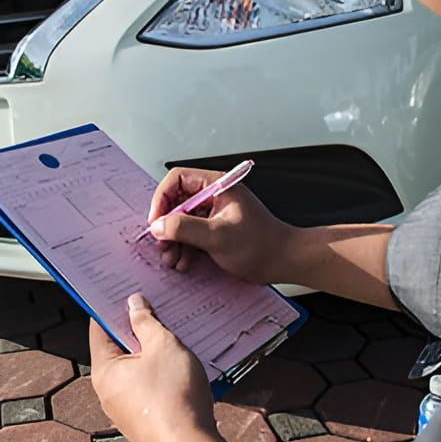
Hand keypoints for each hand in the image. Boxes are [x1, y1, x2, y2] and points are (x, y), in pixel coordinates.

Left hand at [89, 293, 223, 441]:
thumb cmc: (174, 400)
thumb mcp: (162, 346)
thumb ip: (146, 322)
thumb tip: (135, 305)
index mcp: (105, 371)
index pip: (99, 329)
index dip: (111, 307)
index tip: (121, 292)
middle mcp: (109, 390)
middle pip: (118, 348)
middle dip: (137, 328)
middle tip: (155, 310)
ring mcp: (126, 406)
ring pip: (136, 367)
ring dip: (152, 351)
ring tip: (173, 338)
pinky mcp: (145, 415)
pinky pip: (148, 384)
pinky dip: (160, 371)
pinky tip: (179, 365)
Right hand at [147, 167, 298, 283]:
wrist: (284, 262)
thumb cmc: (262, 245)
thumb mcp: (218, 236)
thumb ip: (185, 228)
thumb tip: (159, 225)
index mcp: (217, 186)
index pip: (178, 179)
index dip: (162, 199)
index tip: (156, 220)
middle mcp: (214, 196)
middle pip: (177, 201)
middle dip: (167, 225)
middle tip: (162, 244)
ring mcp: (215, 213)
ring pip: (182, 220)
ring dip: (174, 240)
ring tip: (172, 258)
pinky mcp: (216, 229)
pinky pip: (192, 234)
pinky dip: (185, 247)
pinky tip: (184, 261)